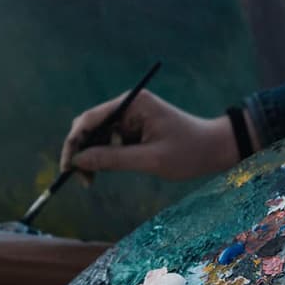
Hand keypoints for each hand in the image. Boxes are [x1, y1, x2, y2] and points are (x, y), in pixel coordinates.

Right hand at [60, 90, 244, 181]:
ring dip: (91, 156)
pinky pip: (110, 140)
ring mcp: (131, 116)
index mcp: (133, 104)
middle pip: (89, 126)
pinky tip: (103, 172)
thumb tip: (78, 161)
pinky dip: (104, 157)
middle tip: (81, 180)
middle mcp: (128, 105)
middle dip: (81, 151)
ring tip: (91, 181)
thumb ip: (112, 159)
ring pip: (97, 135)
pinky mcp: (134, 128)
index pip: (89, 119)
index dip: (74, 143)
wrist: (217, 149)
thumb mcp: (150, 160)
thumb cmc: (190, 152)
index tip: (68, 167)